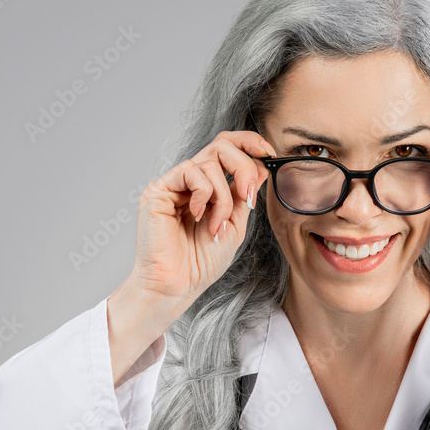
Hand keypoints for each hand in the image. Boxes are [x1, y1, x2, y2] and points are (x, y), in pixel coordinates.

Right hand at [127, 131, 276, 311]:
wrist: (178, 284)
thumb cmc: (202, 262)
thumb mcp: (234, 224)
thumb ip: (243, 194)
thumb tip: (260, 166)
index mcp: (210, 187)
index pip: (229, 150)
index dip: (251, 144)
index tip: (271, 156)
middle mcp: (191, 181)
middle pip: (222, 144)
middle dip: (243, 165)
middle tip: (248, 194)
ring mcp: (174, 184)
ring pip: (210, 162)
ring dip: (223, 197)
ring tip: (216, 226)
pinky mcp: (159, 189)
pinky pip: (190, 171)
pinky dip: (204, 194)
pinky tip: (197, 216)